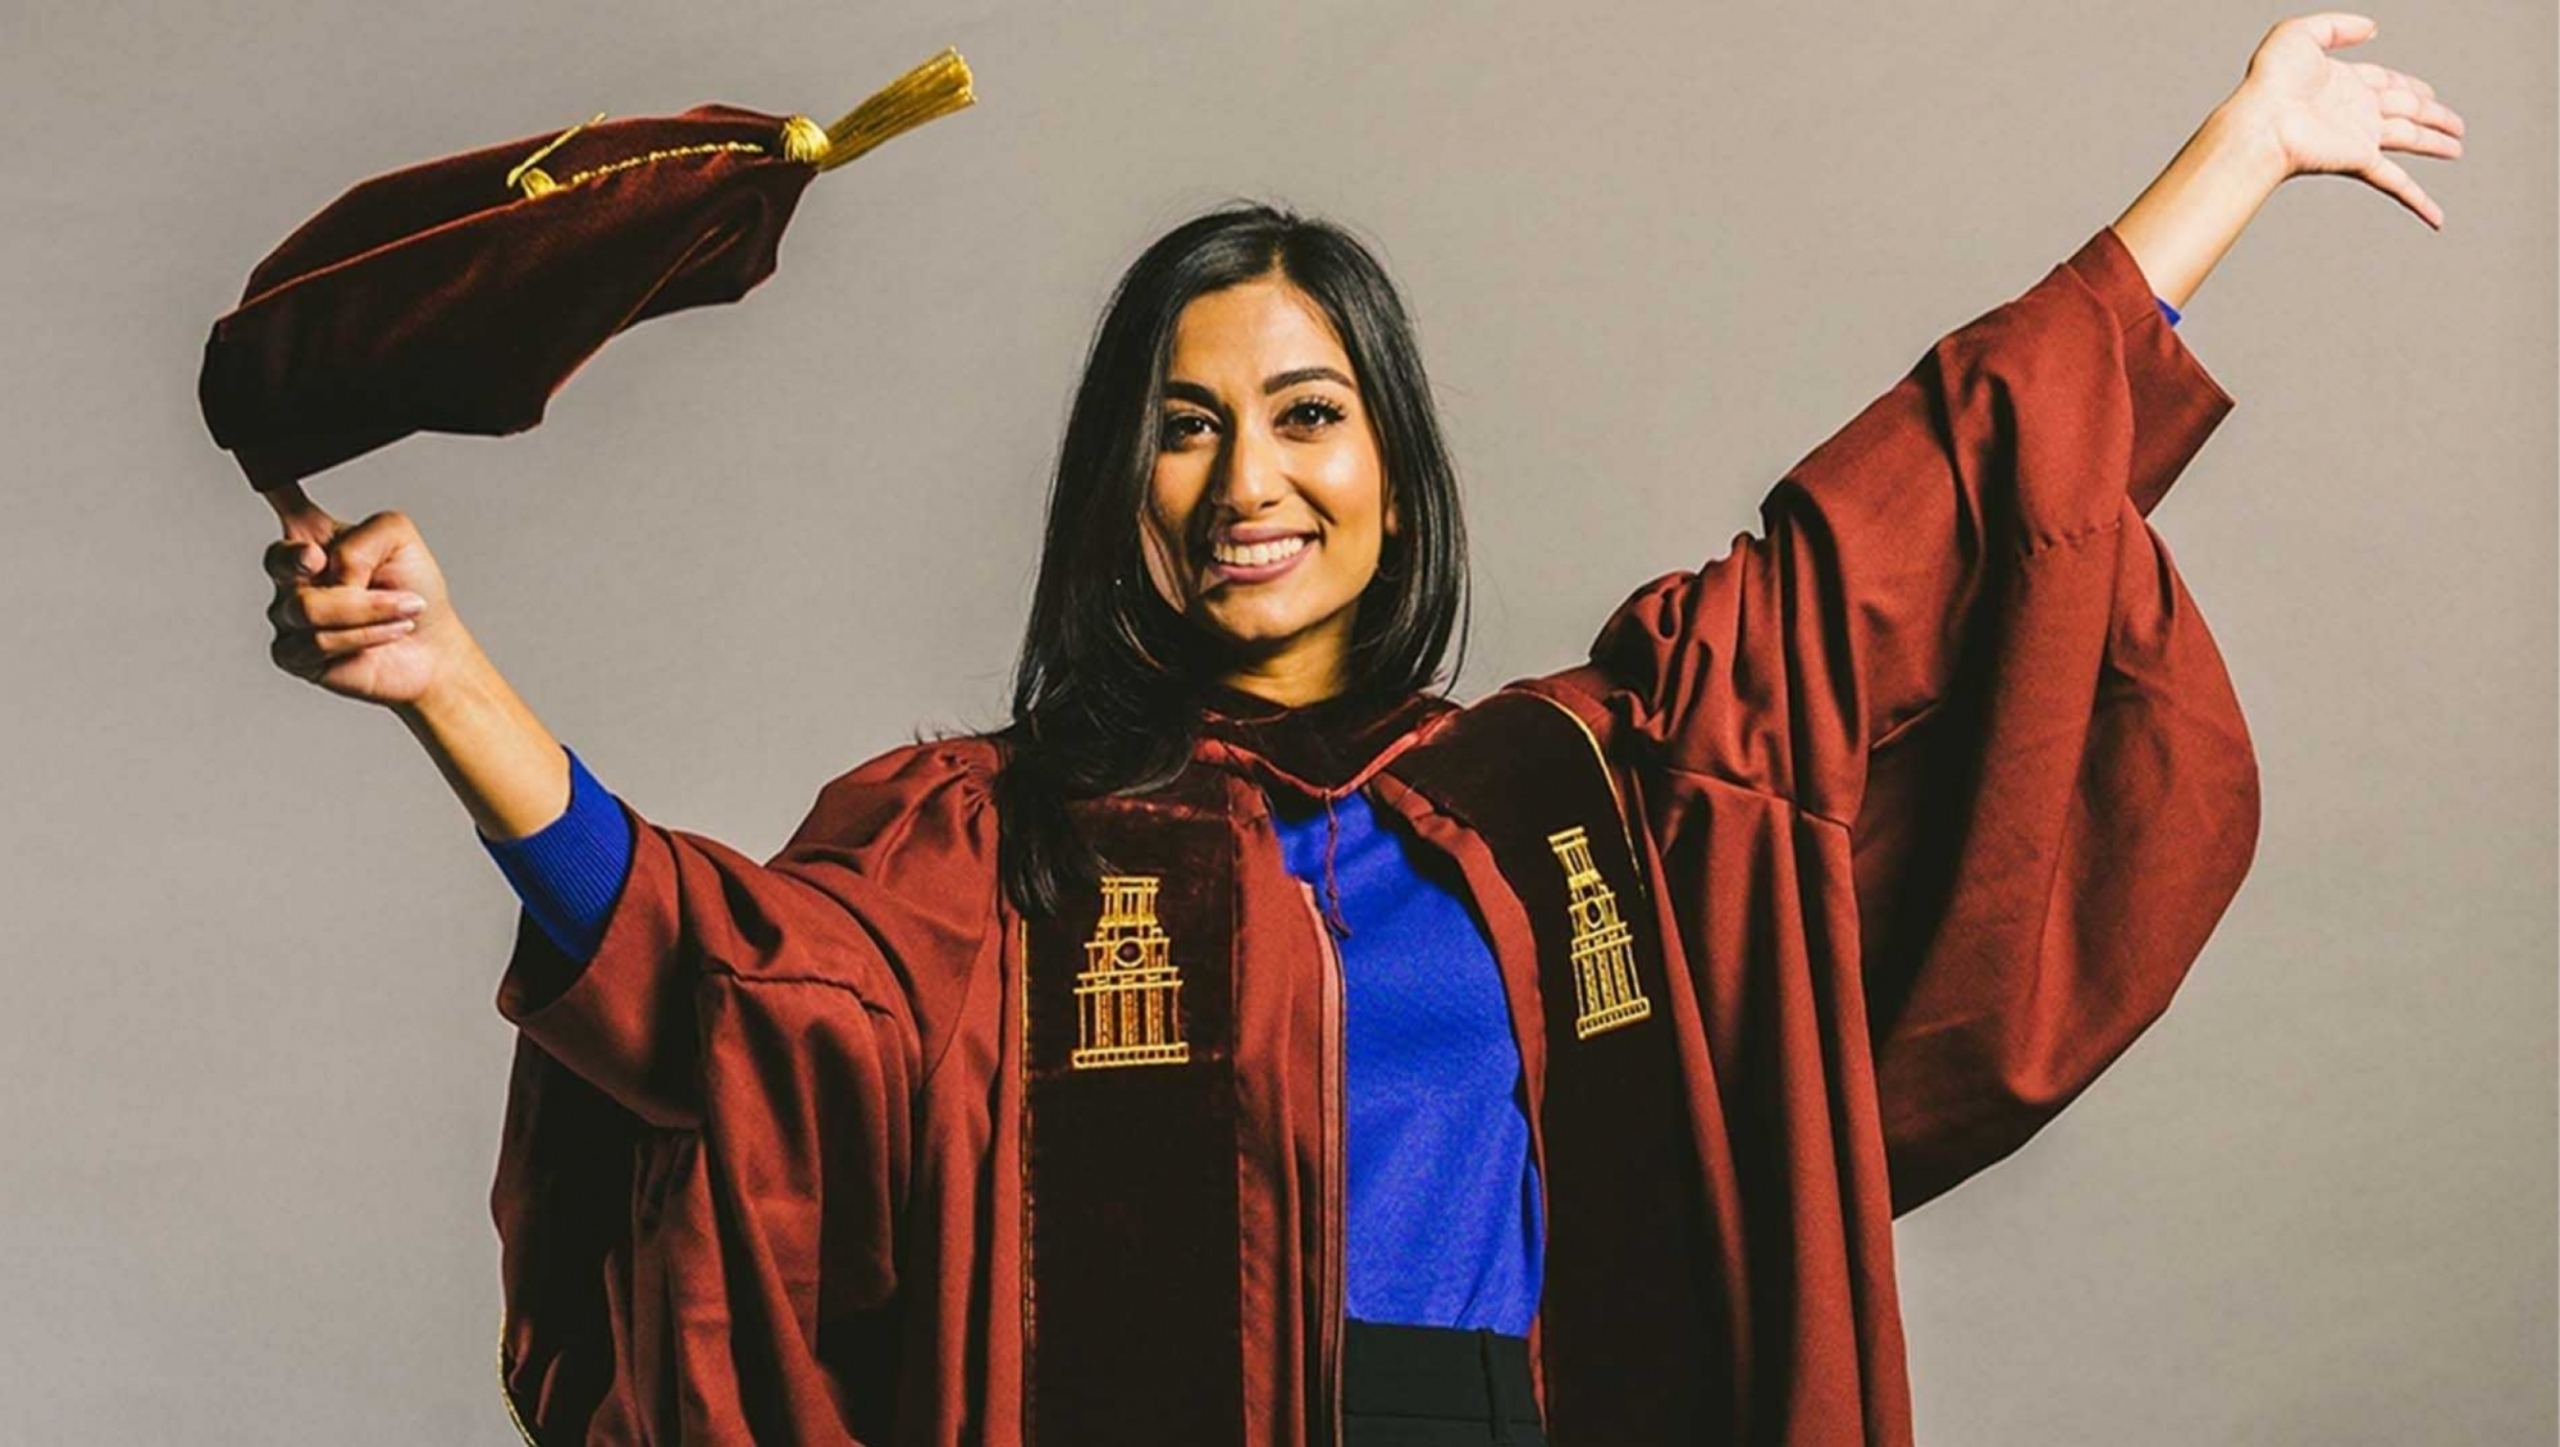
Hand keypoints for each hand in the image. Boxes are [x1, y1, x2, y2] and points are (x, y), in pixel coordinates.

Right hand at [261, 481, 473, 706]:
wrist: (431, 645)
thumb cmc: (412, 589)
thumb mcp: (398, 540)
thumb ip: (359, 540)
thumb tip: (330, 572)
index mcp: (314, 537)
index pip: (282, 505)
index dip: (270, 488)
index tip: (259, 469)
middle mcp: (294, 574)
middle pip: (279, 560)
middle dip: (301, 561)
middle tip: (324, 561)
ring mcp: (289, 614)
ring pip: (309, 608)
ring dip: (368, 610)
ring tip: (401, 610)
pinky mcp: (294, 654)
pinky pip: (318, 642)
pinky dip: (363, 637)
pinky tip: (386, 634)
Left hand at [2230, 12, 2465, 228]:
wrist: (2260, 120)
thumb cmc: (2269, 81)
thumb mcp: (2300, 33)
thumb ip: (2338, 25)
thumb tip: (2371, 28)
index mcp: (2344, 83)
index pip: (2387, 82)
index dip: (2410, 86)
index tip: (2429, 93)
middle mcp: (2355, 111)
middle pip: (2407, 111)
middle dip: (2434, 116)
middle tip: (2457, 126)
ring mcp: (2358, 137)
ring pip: (2410, 140)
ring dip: (2435, 144)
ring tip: (2456, 149)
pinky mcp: (2358, 160)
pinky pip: (2397, 183)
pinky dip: (2418, 201)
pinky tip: (2435, 217)